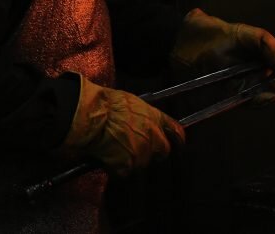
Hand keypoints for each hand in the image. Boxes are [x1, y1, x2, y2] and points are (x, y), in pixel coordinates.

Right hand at [61, 74, 184, 176]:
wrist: (95, 116)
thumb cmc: (108, 104)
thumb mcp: (132, 103)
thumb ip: (142, 115)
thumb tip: (138, 120)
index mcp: (156, 118)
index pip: (175, 130)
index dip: (178, 138)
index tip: (179, 142)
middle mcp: (154, 137)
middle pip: (162, 151)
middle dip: (153, 153)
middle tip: (136, 150)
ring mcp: (142, 152)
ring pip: (141, 163)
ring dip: (131, 161)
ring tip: (115, 152)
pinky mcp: (127, 165)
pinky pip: (123, 172)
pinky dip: (115, 169)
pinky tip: (107, 160)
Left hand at [170, 9, 274, 104]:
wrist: (185, 41)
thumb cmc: (217, 34)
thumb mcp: (251, 35)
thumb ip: (270, 47)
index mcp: (261, 63)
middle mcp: (253, 79)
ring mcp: (240, 89)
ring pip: (262, 98)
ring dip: (274, 95)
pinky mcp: (225, 98)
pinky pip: (244, 103)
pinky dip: (257, 100)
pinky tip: (267, 95)